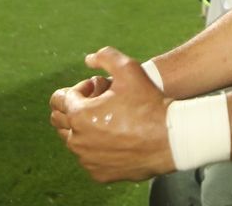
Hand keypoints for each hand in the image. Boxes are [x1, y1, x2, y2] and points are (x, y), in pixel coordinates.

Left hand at [48, 47, 174, 182]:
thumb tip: (88, 60)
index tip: (99, 88)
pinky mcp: (98, 174)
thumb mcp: (129, 69)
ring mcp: (87, 160)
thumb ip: (105, 56)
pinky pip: (89, 157)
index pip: (60, 98)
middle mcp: (77, 140)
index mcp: (79, 115)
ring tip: (111, 119)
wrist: (171, 138)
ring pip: (74, 140)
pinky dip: (96, 147)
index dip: (80, 89)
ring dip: (86, 127)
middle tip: (101, 102)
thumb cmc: (149, 103)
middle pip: (60, 121)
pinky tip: (117, 137)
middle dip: (76, 108)